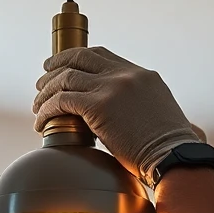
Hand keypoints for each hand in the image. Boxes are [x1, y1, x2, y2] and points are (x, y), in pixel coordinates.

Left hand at [34, 47, 198, 180]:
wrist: (175, 157)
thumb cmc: (170, 148)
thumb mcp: (160, 114)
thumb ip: (144, 106)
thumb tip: (136, 118)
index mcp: (142, 74)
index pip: (102, 55)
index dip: (78, 59)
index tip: (64, 67)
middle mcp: (125, 75)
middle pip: (80, 57)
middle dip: (56, 67)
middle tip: (42, 81)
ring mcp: (112, 88)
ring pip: (65, 78)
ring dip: (46, 92)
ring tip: (38, 106)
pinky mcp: (98, 106)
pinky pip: (61, 100)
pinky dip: (47, 109)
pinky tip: (42, 121)